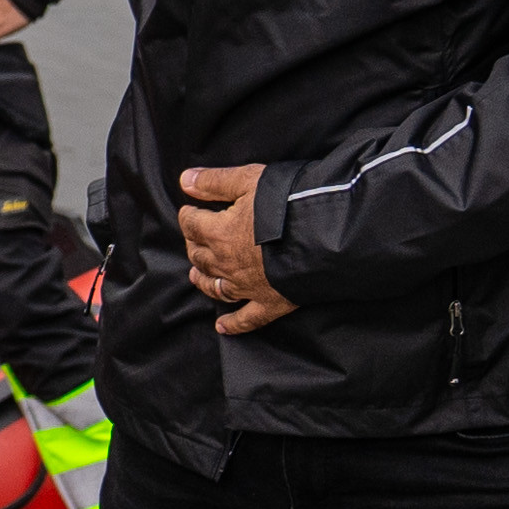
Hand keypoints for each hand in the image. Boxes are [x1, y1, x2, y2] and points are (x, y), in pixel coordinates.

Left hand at [175, 163, 296, 335]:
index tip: (189, 210)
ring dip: (204, 280)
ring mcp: (247, 286)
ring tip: (196, 275)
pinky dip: (233, 324)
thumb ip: (214, 182)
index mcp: (219, 233)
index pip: (192, 225)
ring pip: (216, 287)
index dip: (188, 215)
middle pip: (200, 256)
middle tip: (193, 238)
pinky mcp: (269, 302)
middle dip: (193, 245)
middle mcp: (227, 263)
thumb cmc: (287, 204)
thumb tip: (184, 180)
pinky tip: (222, 327)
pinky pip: (247, 318)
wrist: (324, 235)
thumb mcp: (249, 180)